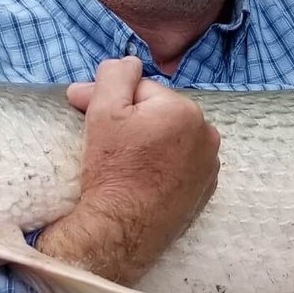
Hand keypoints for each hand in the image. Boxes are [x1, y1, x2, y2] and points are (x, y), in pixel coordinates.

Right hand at [37, 56, 220, 286]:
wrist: (119, 231)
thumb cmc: (111, 169)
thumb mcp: (103, 110)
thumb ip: (116, 74)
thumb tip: (128, 62)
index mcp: (185, 110)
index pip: (141, 91)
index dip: (111, 100)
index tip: (84, 110)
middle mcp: (207, 135)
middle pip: (159, 115)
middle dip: (133, 120)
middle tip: (104, 140)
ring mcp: (209, 167)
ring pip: (171, 140)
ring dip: (150, 141)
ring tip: (124, 160)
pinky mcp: (204, 193)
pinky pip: (180, 166)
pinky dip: (163, 166)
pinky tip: (141, 177)